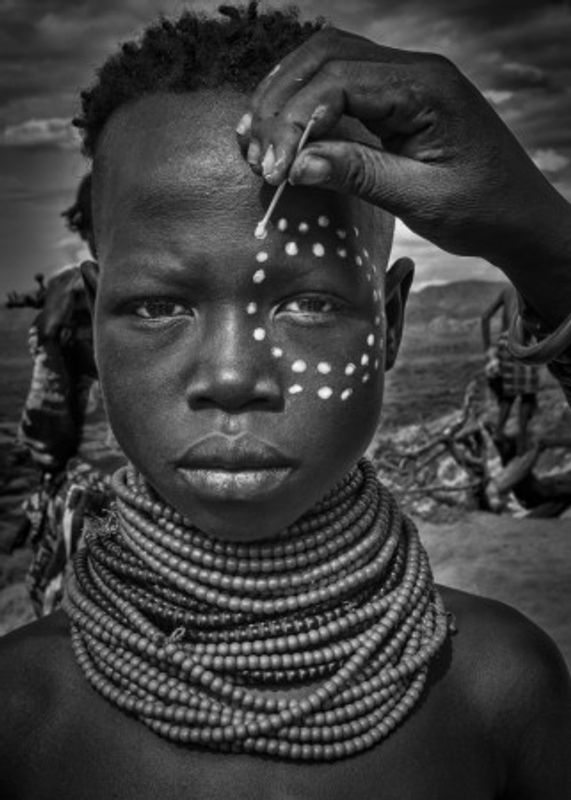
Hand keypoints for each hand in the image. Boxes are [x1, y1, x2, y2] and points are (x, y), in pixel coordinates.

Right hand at [238, 28, 569, 274]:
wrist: (517, 216)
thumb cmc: (480, 209)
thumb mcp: (420, 197)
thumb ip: (359, 174)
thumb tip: (297, 164)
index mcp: (425, 87)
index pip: (340, 80)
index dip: (294, 120)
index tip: (272, 168)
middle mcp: (414, 70)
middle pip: (325, 56)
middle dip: (280, 101)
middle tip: (253, 151)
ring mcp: (404, 79)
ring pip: (327, 62)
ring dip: (285, 96)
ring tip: (255, 140)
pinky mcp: (396, 98)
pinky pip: (340, 84)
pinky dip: (305, 104)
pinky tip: (283, 131)